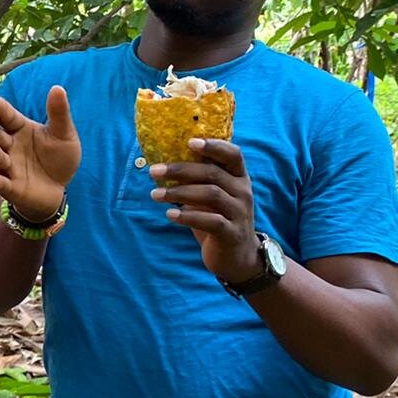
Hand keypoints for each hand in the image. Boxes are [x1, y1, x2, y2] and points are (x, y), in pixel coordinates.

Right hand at [0, 87, 79, 221]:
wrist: (59, 189)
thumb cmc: (58, 158)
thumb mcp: (64, 134)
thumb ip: (59, 113)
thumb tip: (57, 88)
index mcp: (20, 130)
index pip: (9, 118)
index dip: (3, 111)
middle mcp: (10, 147)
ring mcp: (9, 167)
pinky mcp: (12, 188)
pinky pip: (2, 184)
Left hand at [151, 138, 262, 283]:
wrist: (236, 256)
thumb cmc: (217, 218)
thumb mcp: (211, 196)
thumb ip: (197, 180)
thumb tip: (162, 164)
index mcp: (239, 177)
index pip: (233, 154)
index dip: (213, 146)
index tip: (189, 142)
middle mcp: (243, 192)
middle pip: (213, 173)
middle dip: (181, 170)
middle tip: (154, 170)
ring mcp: (240, 213)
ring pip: (211, 195)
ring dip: (179, 192)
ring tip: (154, 194)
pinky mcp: (232, 233)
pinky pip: (211, 221)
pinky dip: (188, 216)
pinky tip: (170, 214)